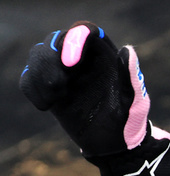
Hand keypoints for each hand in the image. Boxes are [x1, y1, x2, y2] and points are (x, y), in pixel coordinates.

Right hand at [20, 24, 149, 157]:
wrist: (114, 145)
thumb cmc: (130, 122)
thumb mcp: (134, 102)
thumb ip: (130, 77)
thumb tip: (127, 50)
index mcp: (105, 56)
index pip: (85, 31)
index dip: (73, 40)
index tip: (70, 63)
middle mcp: (82, 58)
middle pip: (55, 40)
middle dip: (50, 60)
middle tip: (58, 87)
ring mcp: (63, 72)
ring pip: (38, 55)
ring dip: (39, 74)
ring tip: (55, 98)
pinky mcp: (49, 87)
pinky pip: (28, 77)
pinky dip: (32, 88)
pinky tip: (47, 105)